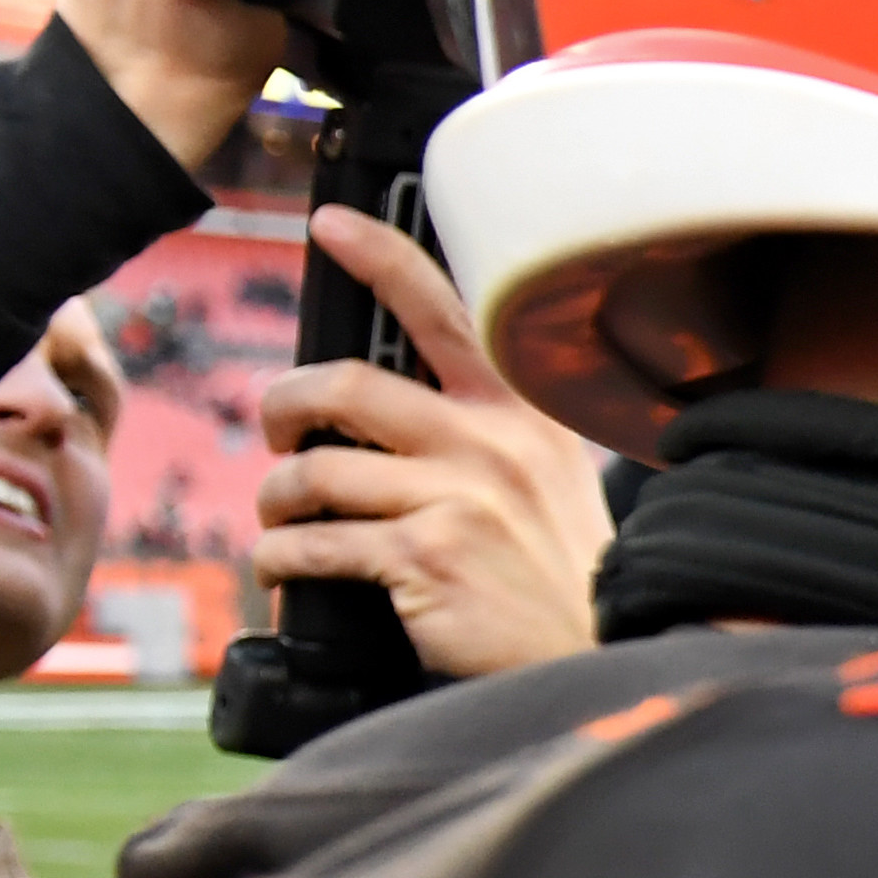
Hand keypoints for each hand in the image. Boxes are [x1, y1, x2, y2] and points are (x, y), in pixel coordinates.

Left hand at [251, 206, 614, 678]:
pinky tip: (288, 571)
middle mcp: (493, 442)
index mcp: (524, 413)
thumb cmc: (561, 574)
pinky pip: (313, 542)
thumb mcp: (550, 480)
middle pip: (347, 385)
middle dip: (285, 406)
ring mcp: (459, 497)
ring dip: (277, 499)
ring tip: (283, 520)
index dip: (381, 258)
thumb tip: (378, 410)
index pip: (446, 311)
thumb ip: (485, 433)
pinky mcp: (425, 555)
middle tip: (280, 431)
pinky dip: (281, 558)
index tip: (330, 223)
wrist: (600, 654)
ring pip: (316, 471)